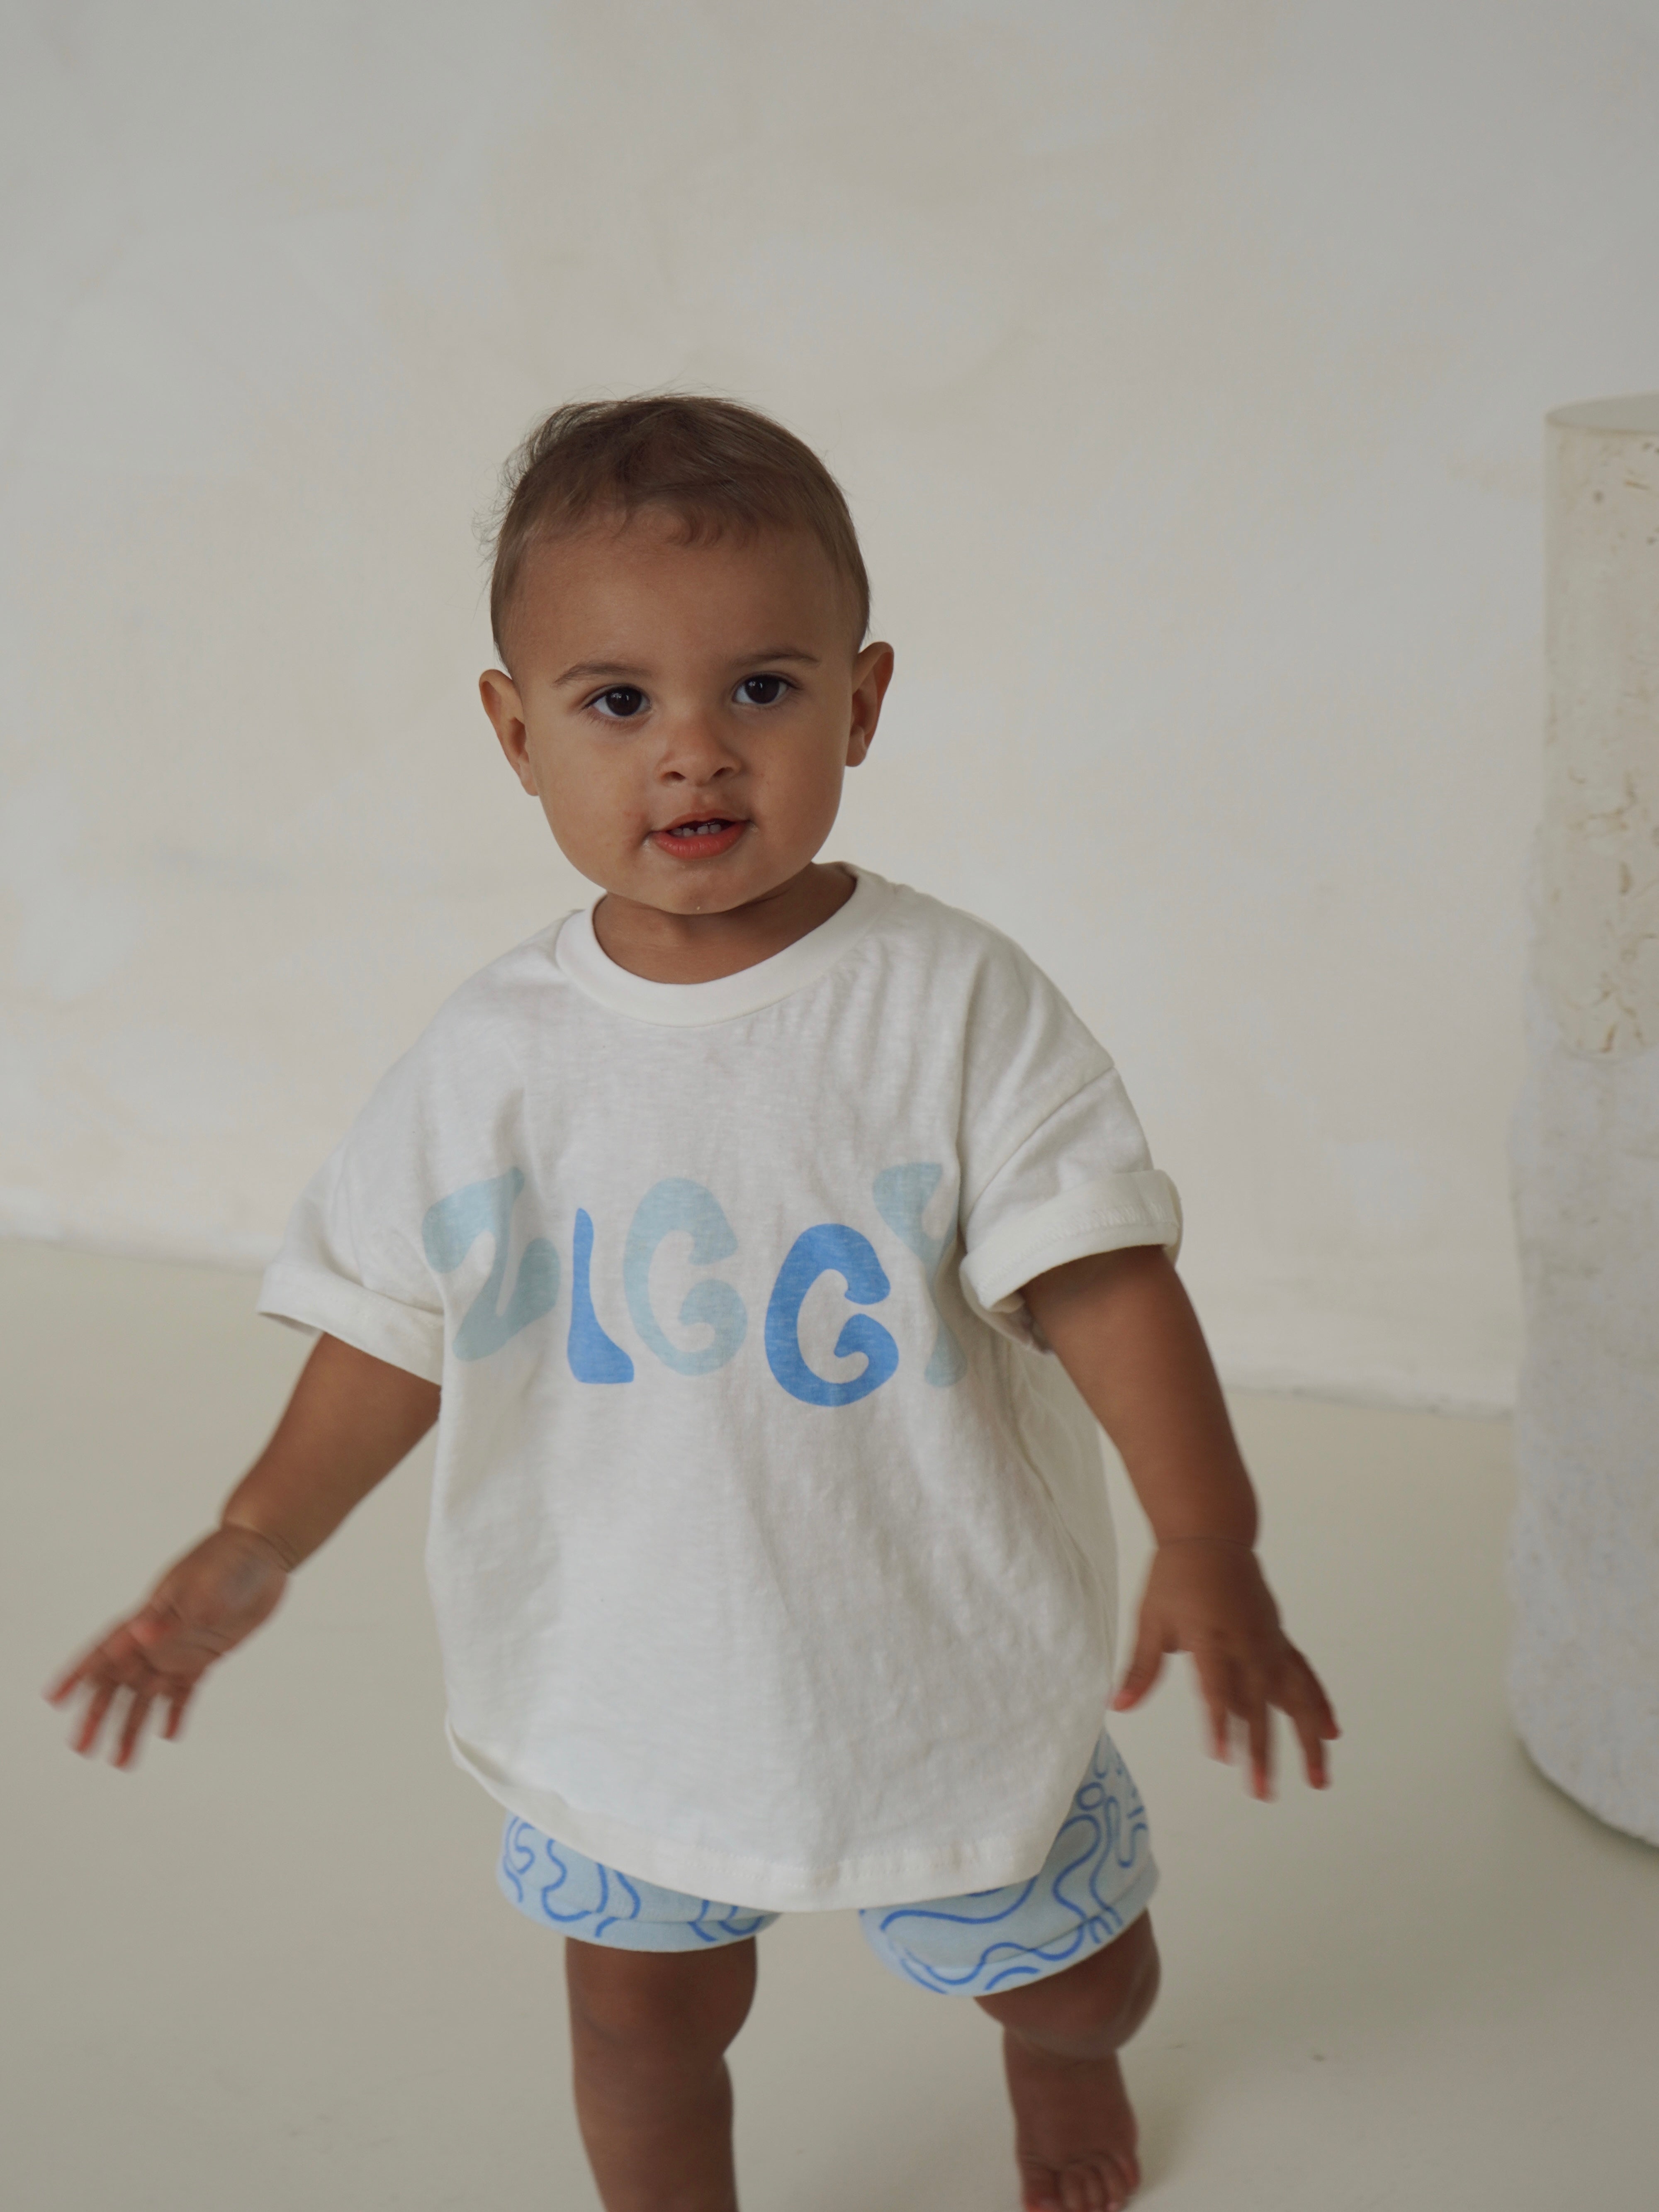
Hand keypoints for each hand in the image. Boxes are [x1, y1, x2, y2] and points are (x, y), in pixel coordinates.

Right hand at [46, 1525, 291, 1767]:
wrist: (264, 1550)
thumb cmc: (228, 1561)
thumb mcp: (202, 1588)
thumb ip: (171, 1616)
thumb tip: (141, 1634)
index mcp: (148, 1619)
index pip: (104, 1651)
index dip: (78, 1675)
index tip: (54, 1700)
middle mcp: (157, 1638)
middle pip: (118, 1682)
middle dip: (98, 1715)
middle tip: (81, 1749)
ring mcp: (181, 1647)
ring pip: (147, 1695)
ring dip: (132, 1726)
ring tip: (120, 1763)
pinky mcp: (207, 1654)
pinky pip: (184, 1690)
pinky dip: (174, 1712)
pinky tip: (168, 1735)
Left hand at [1112, 1538, 1338, 1797]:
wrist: (1210, 1536)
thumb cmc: (1174, 1578)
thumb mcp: (1150, 1620)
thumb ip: (1140, 1668)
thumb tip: (1117, 1706)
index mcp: (1210, 1637)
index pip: (1215, 1688)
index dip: (1219, 1722)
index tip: (1221, 1757)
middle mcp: (1245, 1643)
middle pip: (1257, 1704)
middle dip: (1260, 1750)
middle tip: (1261, 1792)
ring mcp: (1267, 1642)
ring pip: (1294, 1696)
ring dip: (1307, 1738)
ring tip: (1318, 1780)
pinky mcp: (1278, 1639)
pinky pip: (1303, 1675)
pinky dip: (1318, 1703)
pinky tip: (1330, 1731)